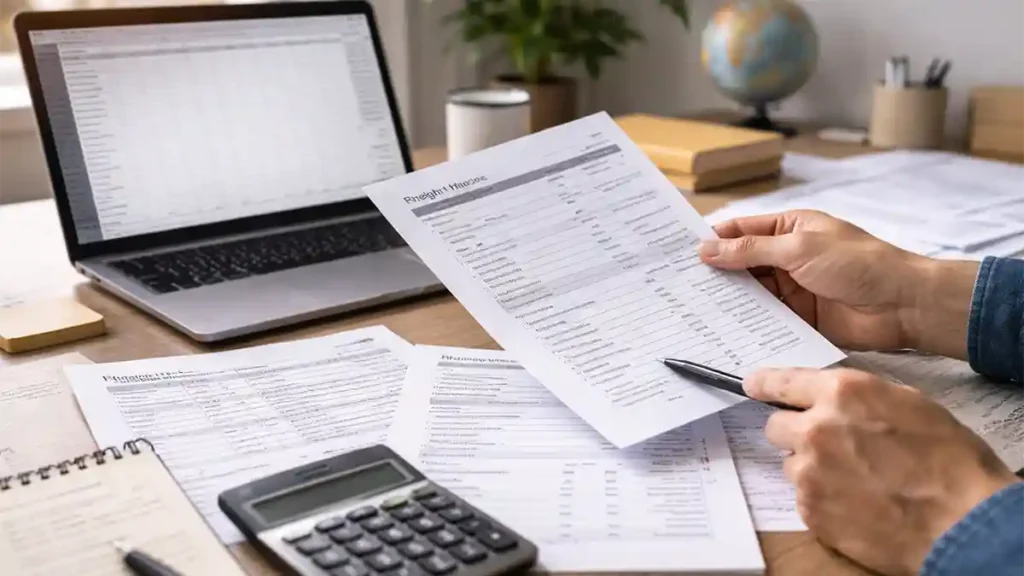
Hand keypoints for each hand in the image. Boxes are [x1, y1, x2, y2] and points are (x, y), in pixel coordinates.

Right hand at [699, 210, 977, 357]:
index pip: (740, 231)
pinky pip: (764, 319)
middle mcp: (785, 257)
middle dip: (712, 273)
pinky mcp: (797, 318)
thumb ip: (751, 250)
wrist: (903, 305)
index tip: (676, 252)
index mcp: (788, 229)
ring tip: (688, 309)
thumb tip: (707, 249)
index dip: (710, 240)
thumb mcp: (799, 248)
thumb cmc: (859, 263)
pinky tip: (719, 330)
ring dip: (726, 300)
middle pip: (739, 264)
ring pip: (749, 293)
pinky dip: (745, 323)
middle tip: (674, 285)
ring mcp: (791, 289)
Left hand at [745, 367, 1019, 574]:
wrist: (960, 521)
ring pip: (790, 463)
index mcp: (842, 393)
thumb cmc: (948, 461)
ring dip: (810, 467)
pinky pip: (803, 496)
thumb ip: (861, 397)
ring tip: (853, 479)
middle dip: (795, 433)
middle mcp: (816, 428)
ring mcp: (808, 471)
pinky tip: (855, 503)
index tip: (752, 385)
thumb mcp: (909, 404)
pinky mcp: (809, 509)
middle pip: (776, 426)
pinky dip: (822, 498)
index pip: (783, 382)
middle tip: (827, 445)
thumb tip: (837, 399)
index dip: (765, 384)